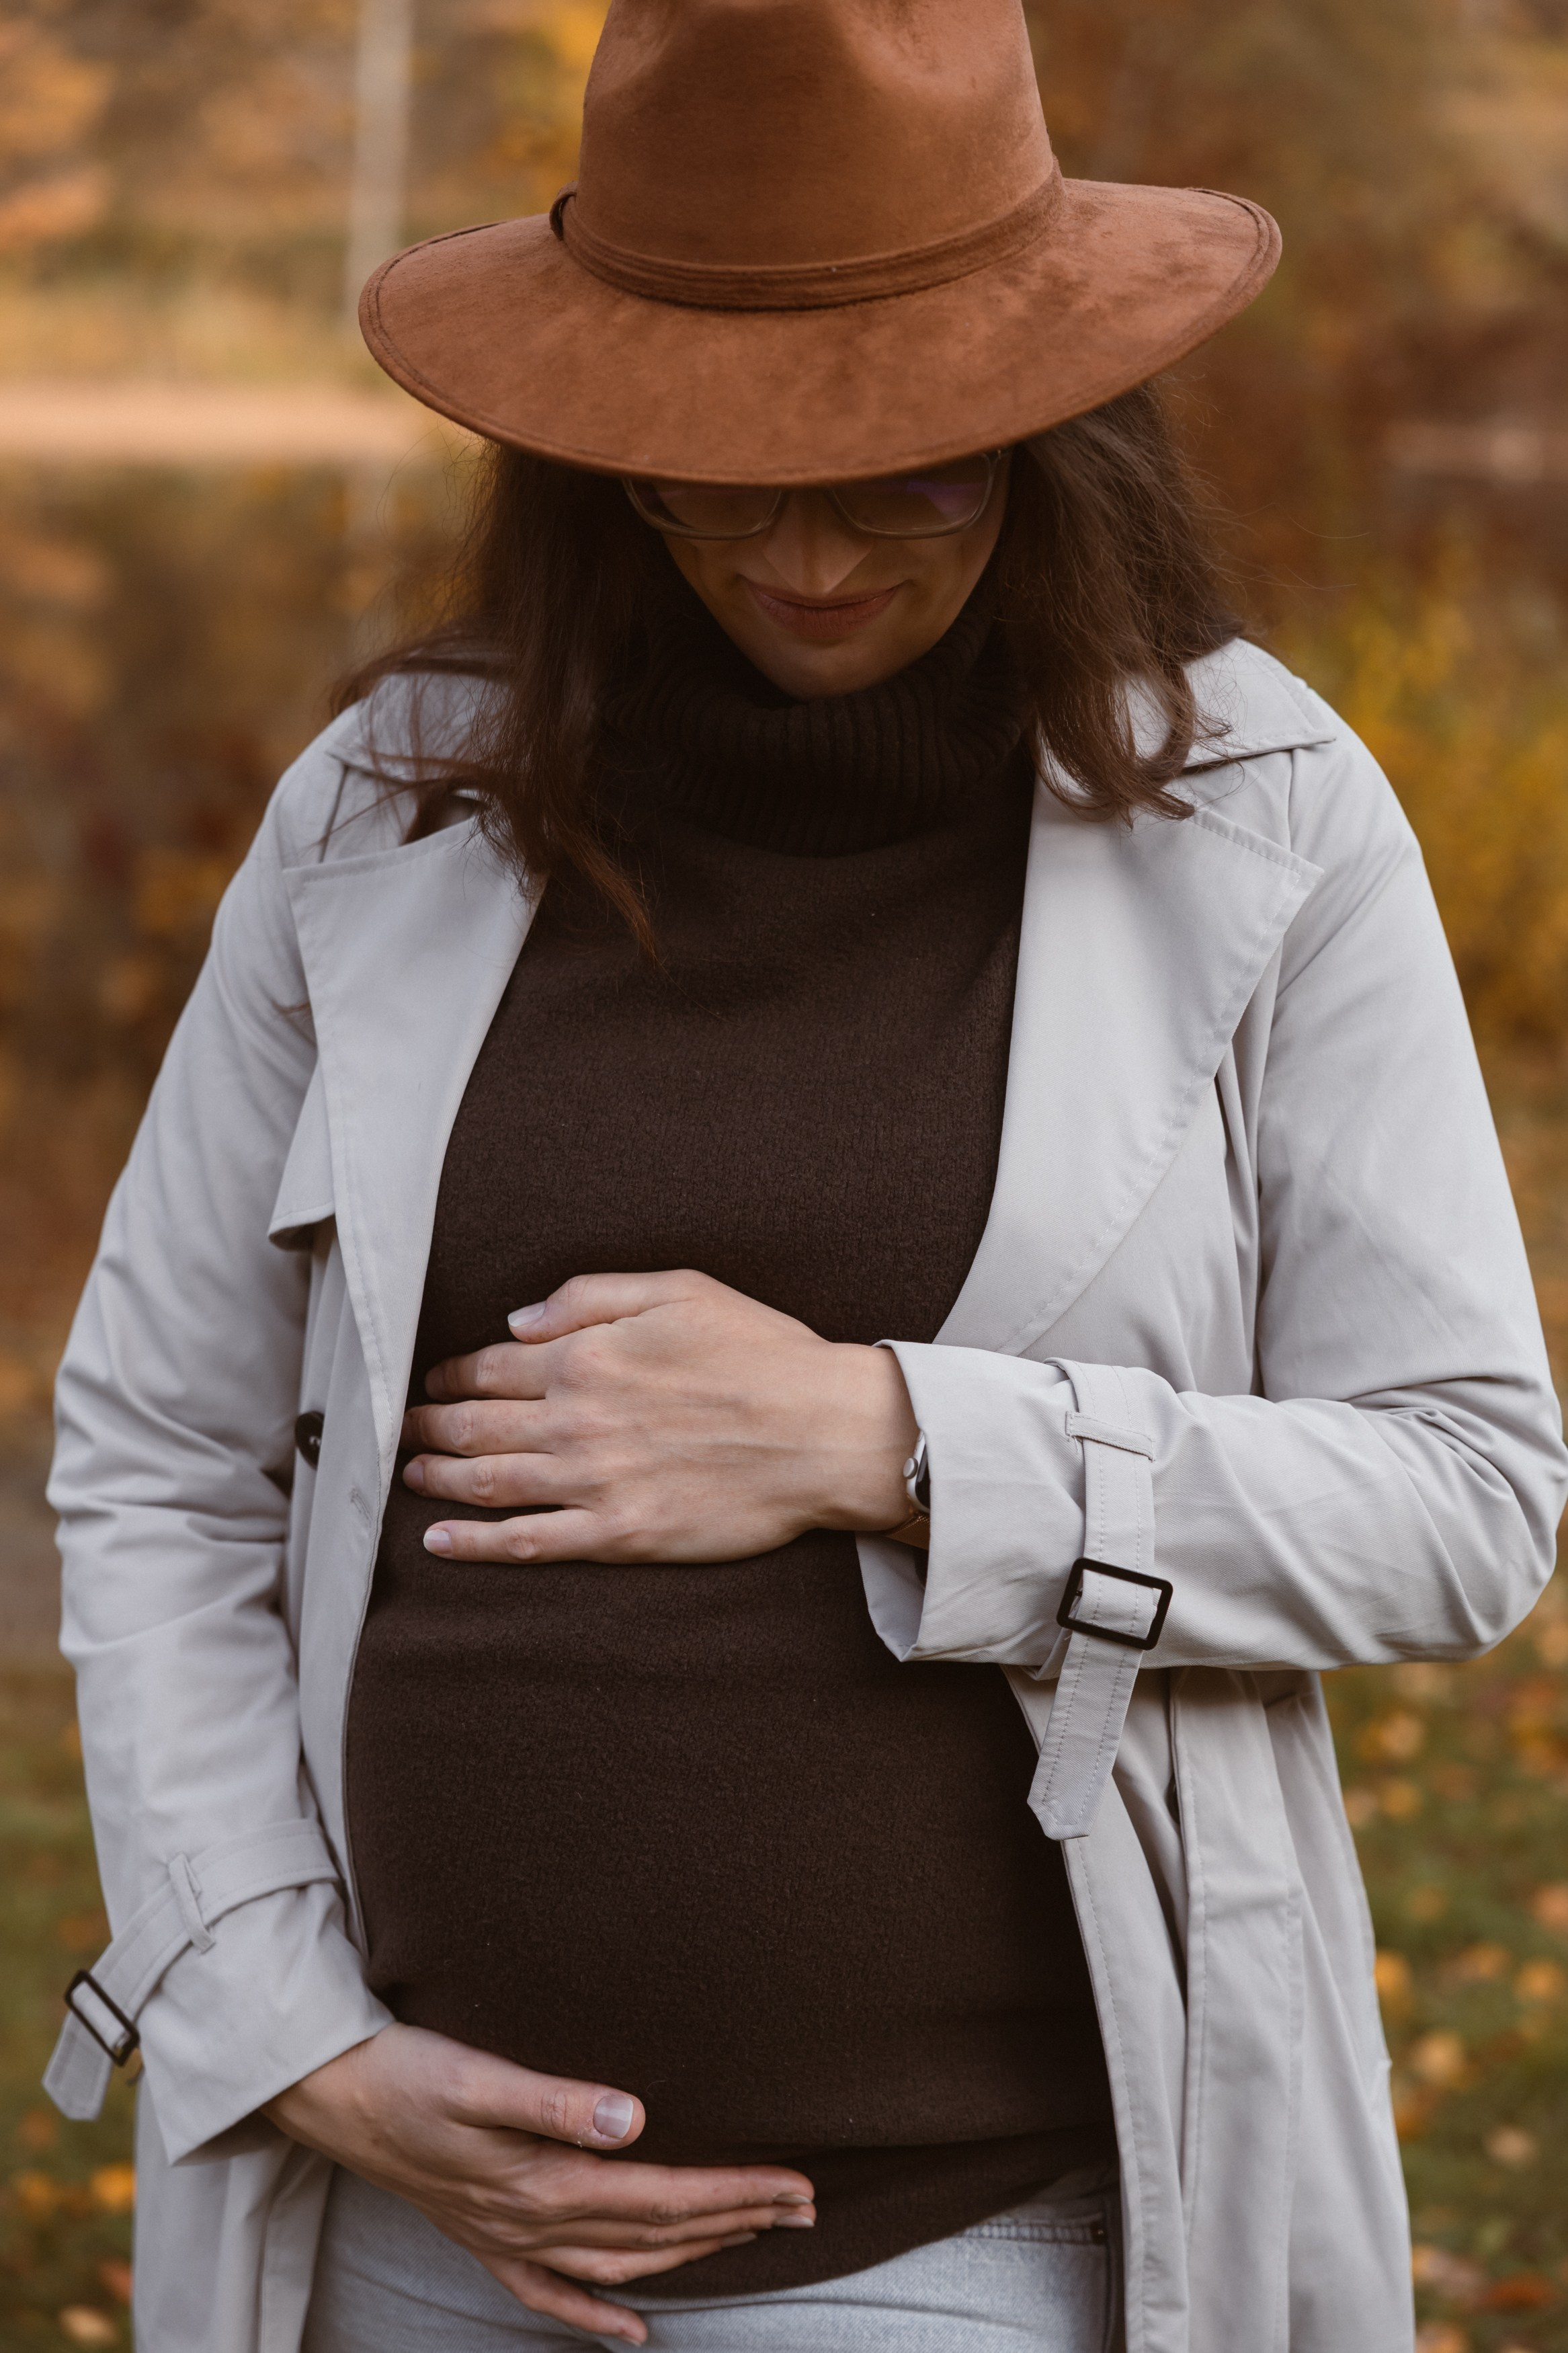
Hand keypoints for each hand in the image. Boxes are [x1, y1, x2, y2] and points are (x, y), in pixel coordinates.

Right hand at [264, 2023, 815, 2344]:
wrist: (330, 2097)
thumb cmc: (405, 2073)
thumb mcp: (476, 2075)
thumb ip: (554, 2100)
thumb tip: (631, 2118)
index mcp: (542, 2182)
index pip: (664, 2195)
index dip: (735, 2192)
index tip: (796, 2184)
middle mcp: (532, 2223)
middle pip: (656, 2233)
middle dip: (736, 2220)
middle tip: (804, 2206)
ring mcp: (507, 2241)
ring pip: (621, 2266)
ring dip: (692, 2256)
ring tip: (750, 2239)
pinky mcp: (484, 2240)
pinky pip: (553, 2296)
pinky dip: (598, 2318)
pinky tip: (633, 2331)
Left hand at [400, 1269, 917, 1564]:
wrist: (825, 1433)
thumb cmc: (762, 1353)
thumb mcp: (678, 1290)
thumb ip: (588, 1296)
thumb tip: (517, 1320)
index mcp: (587, 1356)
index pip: (492, 1365)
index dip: (452, 1373)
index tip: (435, 1380)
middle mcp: (576, 1420)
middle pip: (475, 1426)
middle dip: (430, 1427)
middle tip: (406, 1429)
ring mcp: (594, 1482)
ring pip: (488, 1483)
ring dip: (438, 1478)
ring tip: (412, 1474)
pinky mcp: (620, 1535)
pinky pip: (529, 1543)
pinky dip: (476, 1544)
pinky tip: (441, 1541)